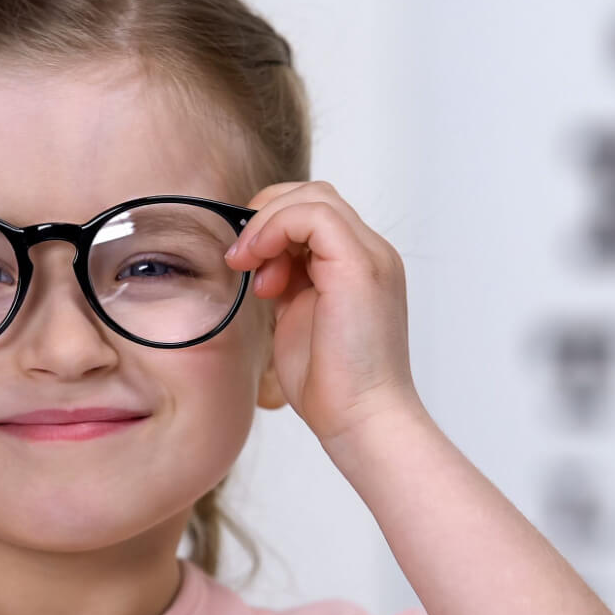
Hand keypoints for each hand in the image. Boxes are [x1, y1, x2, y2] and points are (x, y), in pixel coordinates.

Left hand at [224, 181, 423, 444]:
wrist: (362, 420)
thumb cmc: (332, 386)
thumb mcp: (297, 319)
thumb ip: (287, 284)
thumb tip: (258, 262)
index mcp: (359, 266)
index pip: (314, 213)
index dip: (272, 225)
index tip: (247, 265)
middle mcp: (372, 254)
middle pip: (313, 194)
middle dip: (266, 216)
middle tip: (242, 260)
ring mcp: (371, 256)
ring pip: (313, 196)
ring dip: (268, 224)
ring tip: (250, 267)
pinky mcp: (360, 265)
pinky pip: (313, 215)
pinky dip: (276, 229)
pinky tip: (260, 266)